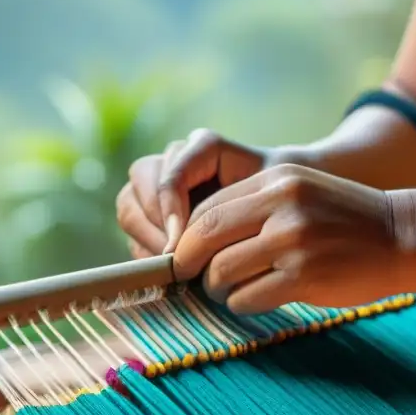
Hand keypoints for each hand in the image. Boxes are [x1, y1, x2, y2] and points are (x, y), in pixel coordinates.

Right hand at [116, 129, 267, 257]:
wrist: (285, 205)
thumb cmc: (279, 197)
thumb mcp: (268, 194)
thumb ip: (231, 205)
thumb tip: (188, 238)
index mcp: (202, 147)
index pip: (170, 170)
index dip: (168, 204)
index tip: (178, 240)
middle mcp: (177, 159)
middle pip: (139, 183)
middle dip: (153, 223)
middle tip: (173, 256)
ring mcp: (161, 184)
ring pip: (130, 206)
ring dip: (146, 237)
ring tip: (173, 264)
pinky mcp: (154, 213)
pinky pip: (134, 230)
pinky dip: (146, 249)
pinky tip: (169, 267)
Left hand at [172, 163, 409, 312]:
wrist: (403, 236)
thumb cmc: (346, 220)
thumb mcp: (301, 192)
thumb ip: (255, 206)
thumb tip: (197, 239)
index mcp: (276, 180)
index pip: (208, 208)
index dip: (186, 237)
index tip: (184, 256)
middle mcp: (282, 205)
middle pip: (204, 237)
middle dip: (188, 263)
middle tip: (189, 278)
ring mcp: (293, 241)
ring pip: (221, 272)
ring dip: (218, 288)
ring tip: (232, 290)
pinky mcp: (304, 276)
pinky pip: (247, 297)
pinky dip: (242, 303)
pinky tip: (258, 299)